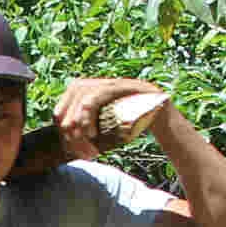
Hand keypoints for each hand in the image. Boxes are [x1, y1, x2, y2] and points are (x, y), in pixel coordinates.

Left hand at [52, 75, 174, 161]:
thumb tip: (67, 145)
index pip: (69, 93)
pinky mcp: (125, 87)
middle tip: (76, 144)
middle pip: (74, 91)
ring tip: (85, 140)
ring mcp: (115, 82)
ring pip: (84, 93)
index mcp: (95, 89)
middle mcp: (103, 81)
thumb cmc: (134, 128)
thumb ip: (87, 132)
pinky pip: (99, 95)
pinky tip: (92, 133)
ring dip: (78, 120)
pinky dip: (89, 115)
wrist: (163, 123)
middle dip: (69, 121)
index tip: (68, 141)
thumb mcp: (106, 130)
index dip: (62, 118)